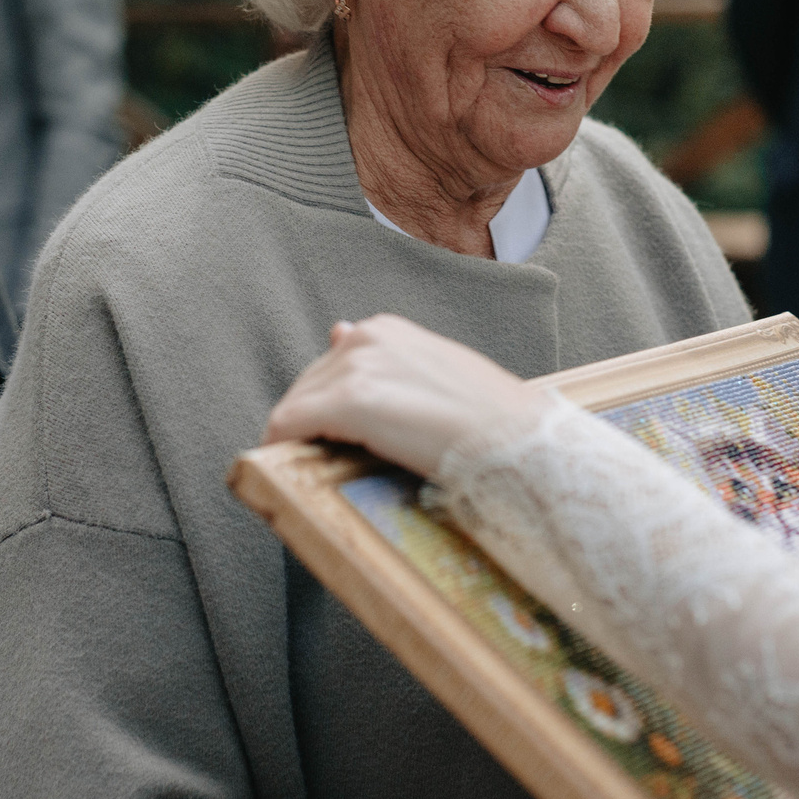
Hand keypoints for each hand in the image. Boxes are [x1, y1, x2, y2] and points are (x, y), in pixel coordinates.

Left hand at [265, 315, 539, 475]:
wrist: (519, 442)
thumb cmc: (489, 419)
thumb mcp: (433, 372)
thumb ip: (384, 357)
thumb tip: (338, 331)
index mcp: (385, 330)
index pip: (328, 370)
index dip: (323, 409)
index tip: (325, 439)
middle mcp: (366, 338)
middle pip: (306, 386)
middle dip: (306, 424)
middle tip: (314, 460)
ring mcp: (358, 366)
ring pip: (294, 406)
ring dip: (295, 438)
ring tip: (306, 468)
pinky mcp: (351, 401)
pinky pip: (289, 423)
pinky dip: (280, 445)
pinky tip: (285, 465)